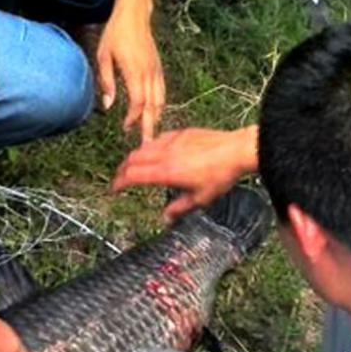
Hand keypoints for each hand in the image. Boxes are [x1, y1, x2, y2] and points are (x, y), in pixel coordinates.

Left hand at [97, 0, 164, 142]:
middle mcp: (149, 73)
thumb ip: (106, 82)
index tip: (125, 128)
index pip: (138, 102)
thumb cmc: (116, 34)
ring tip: (152, 133)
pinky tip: (155, 115)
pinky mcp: (159, 69)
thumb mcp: (104, 56)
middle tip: (147, 145)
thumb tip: (107, 105)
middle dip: (149, 127)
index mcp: (135, 71)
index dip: (132, 118)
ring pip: (160, 100)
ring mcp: (156, 71)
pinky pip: (162, 92)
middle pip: (152, 106)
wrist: (134, 16)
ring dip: (156, 118)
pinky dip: (160, 106)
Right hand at [112, 126, 258, 219]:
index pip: (133, 176)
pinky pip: (158, 139)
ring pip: (144, 147)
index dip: (119, 183)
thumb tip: (165, 217)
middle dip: (122, 170)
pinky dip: (150, 147)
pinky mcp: (181, 133)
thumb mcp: (200, 198)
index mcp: (165, 172)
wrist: (237, 150)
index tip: (114, 190)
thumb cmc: (220, 176)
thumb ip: (179, 208)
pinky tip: (154, 152)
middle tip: (121, 179)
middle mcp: (164, 154)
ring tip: (134, 167)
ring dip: (134, 158)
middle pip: (133, 159)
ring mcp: (172, 141)